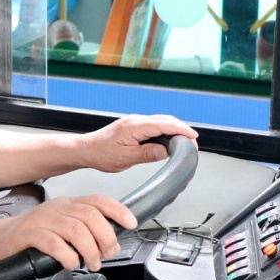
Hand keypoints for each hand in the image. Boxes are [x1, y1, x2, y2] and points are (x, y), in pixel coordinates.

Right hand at [0, 195, 136, 271]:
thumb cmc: (32, 237)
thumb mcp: (62, 228)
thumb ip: (85, 231)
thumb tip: (112, 242)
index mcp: (67, 204)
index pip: (97, 200)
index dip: (117, 210)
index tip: (131, 223)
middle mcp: (56, 208)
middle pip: (90, 215)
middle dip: (105, 237)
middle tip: (107, 254)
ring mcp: (41, 219)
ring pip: (75, 229)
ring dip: (89, 250)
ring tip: (90, 263)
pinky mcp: (28, 234)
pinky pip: (52, 242)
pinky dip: (66, 254)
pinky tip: (70, 263)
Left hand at [81, 114, 197, 173]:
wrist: (86, 150)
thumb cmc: (101, 154)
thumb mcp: (125, 158)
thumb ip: (147, 154)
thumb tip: (166, 152)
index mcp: (134, 126)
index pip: (164, 124)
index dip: (181, 129)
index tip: (194, 137)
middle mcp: (135, 121)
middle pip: (165, 120)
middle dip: (182, 130)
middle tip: (193, 144)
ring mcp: (134, 123)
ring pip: (160, 122)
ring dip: (174, 130)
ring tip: (184, 144)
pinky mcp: (133, 127)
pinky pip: (154, 126)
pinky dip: (165, 131)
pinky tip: (169, 141)